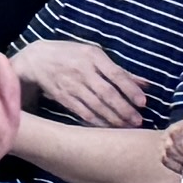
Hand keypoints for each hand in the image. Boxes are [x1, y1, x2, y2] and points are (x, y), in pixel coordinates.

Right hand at [24, 36, 147, 128]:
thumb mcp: (94, 54)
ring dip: (113, 118)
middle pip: (107, 93)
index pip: (116, 74)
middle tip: (138, 121)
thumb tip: (146, 84)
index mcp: (93, 56)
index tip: (143, 102)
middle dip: (124, 109)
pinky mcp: (63, 97)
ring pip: (96, 105)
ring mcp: (71, 85)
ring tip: (127, 127)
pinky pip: (82, 112)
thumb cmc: (72, 55)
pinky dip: (97, 121)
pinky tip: (108, 128)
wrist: (36, 59)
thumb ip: (120, 70)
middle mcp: (82, 71)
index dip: (130, 89)